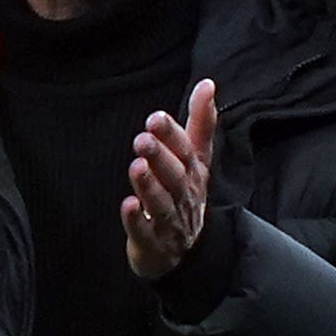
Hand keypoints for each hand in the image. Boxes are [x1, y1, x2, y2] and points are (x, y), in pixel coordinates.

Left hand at [122, 78, 217, 279]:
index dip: (173, 135)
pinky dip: (136, 220)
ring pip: (161, 203)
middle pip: (175, 176)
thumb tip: (208, 84)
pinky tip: (127, 205)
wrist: (185, 252)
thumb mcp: (196, 160)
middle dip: (161, 157)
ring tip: (136, 166)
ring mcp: (170, 222)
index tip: (156, 118)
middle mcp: (184, 197)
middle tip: (142, 138)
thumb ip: (201, 123)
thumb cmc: (185, 196)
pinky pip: (145, 232)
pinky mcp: (153, 243)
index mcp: (194, 174)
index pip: (187, 152)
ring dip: (149, 185)